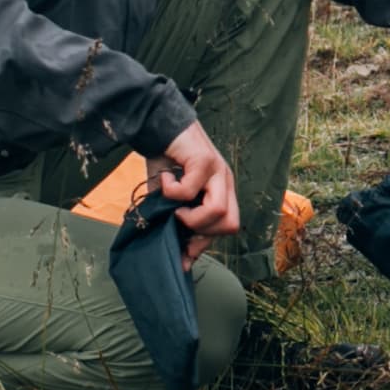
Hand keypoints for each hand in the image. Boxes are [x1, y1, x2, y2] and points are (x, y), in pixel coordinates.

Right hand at [156, 119, 238, 267]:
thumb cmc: (165, 165)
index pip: (228, 228)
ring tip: (173, 204)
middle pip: (231, 225)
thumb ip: (179, 224)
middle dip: (202, 232)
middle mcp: (226, 182)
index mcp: (223, 192)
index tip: (183, 257)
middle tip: (179, 220)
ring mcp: (218, 171)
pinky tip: (165, 180)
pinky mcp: (204, 160)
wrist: (158, 128)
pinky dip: (171, 191)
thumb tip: (181, 261)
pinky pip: (190, 190)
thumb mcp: (172, 201)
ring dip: (190, 216)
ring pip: (218, 211)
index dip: (205, 245)